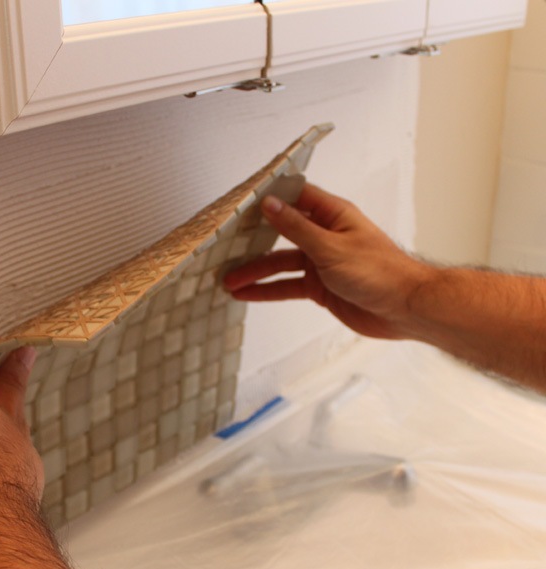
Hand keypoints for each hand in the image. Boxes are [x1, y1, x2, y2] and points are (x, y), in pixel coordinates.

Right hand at [223, 183, 432, 339]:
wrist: (404, 309)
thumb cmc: (380, 273)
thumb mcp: (331, 247)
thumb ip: (297, 227)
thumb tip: (270, 204)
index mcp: (333, 215)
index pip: (295, 196)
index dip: (270, 196)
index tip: (243, 200)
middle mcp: (325, 236)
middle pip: (281, 233)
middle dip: (253, 240)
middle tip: (226, 245)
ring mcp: (322, 262)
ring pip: (280, 263)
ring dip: (256, 271)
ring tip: (228, 279)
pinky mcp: (320, 287)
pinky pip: (287, 286)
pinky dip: (267, 290)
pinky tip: (248, 294)